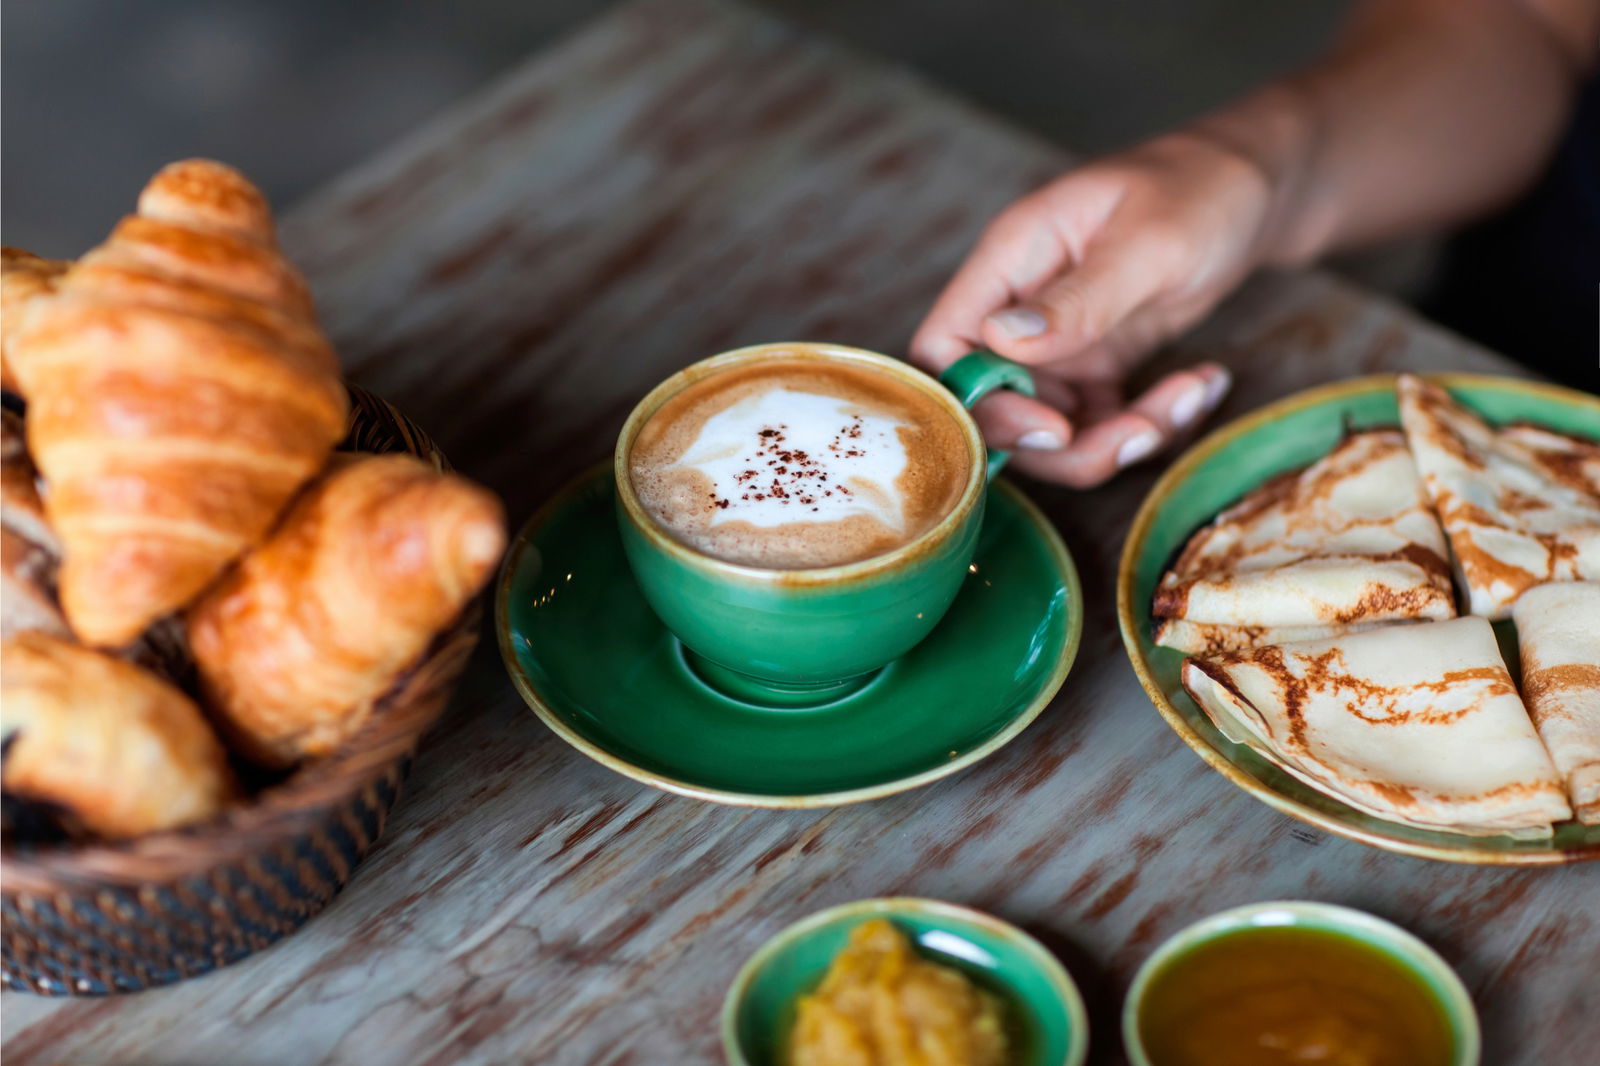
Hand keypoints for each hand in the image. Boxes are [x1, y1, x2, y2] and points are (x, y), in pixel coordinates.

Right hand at [911, 131, 1279, 486]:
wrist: (1257, 190)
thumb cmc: (1201, 188)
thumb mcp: (1148, 241)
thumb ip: (1077, 298)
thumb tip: (1000, 343)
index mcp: (1011, 261)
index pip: (945, 349)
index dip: (980, 403)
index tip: (1055, 427)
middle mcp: (1020, 309)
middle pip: (997, 410)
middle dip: (1067, 444)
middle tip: (1140, 433)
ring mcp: (1057, 344)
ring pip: (1053, 432)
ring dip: (1120, 440)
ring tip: (1191, 396)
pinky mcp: (1097, 366)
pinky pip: (1101, 425)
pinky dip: (1150, 426)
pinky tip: (1202, 385)